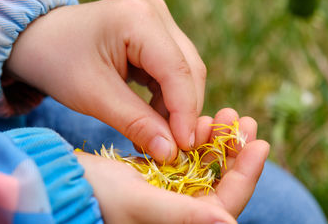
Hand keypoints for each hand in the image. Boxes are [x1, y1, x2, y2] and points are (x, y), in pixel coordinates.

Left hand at [7, 0, 205, 161]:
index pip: (176, 69)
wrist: (39, 39)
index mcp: (138, 17)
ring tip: (158, 137)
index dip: (185, 111)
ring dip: (177, 108)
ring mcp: (159, 21)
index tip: (185, 148)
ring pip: (185, 72)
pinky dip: (168, 98)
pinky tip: (154, 119)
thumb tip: (171, 152)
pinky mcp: (157, 34)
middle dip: (184, 111)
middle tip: (174, 149)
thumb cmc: (57, 62)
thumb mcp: (93, 96)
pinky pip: (173, 71)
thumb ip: (135, 123)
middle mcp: (156, 11)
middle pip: (188, 69)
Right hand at [76, 108, 268, 222]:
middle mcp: (183, 210)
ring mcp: (174, 191)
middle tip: (244, 121)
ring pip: (208, 165)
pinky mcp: (163, 173)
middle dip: (235, 151)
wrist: (66, 179)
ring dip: (218, 140)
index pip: (226, 202)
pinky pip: (190, 155)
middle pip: (222, 182)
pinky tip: (200, 120)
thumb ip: (184, 216)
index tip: (260, 145)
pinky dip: (197, 137)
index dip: (247, 175)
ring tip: (223, 114)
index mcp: (184, 222)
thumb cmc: (97, 194)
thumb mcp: (141, 203)